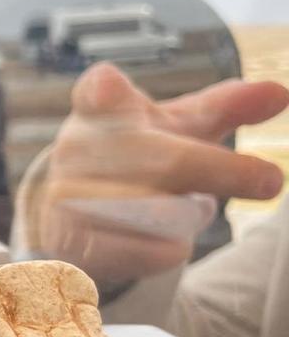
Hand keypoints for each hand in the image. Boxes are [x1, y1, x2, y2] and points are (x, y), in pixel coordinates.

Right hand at [28, 62, 285, 282]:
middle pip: (168, 162)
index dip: (103, 91)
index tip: (110, 86)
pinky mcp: (73, 243)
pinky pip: (149, 251)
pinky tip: (168, 240)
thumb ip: (224, 107)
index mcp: (101, 110)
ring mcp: (68, 198)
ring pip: (164, 213)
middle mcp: (77, 150)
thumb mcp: (178, 127)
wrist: (75, 213)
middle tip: (270, 180)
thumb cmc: (138, 157)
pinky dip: (173, 247)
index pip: (98, 93)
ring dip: (193, 213)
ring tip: (187, 209)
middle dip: (222, 171)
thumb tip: (278, 94)